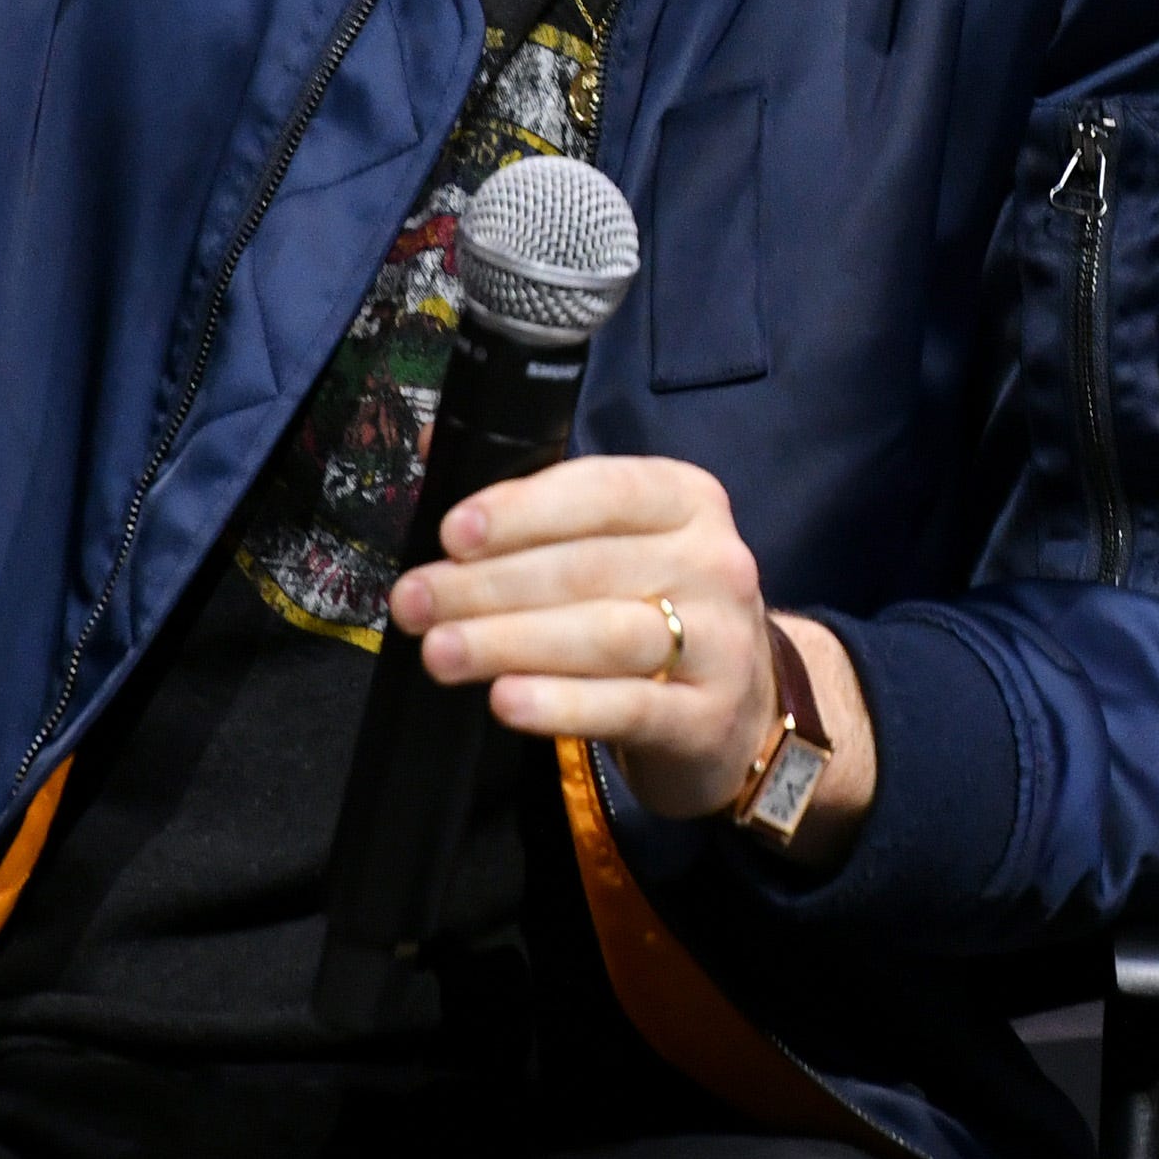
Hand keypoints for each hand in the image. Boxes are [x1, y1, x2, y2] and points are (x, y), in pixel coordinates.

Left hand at [389, 454, 875, 849]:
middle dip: (488, 585)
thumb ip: (536, 497)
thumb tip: (437, 442)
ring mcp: (721, 641)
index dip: (523, 510)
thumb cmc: (654, 607)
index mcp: (685, 499)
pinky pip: (627, 706)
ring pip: (604, 635)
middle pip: (587, 568)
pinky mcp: (709, 716)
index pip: (602, 491)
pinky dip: (561, 704)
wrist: (744, 711)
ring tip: (440, 652)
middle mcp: (713, 561)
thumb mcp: (616, 540)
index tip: (453, 533)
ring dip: (510, 641)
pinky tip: (506, 701)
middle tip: (414, 602)